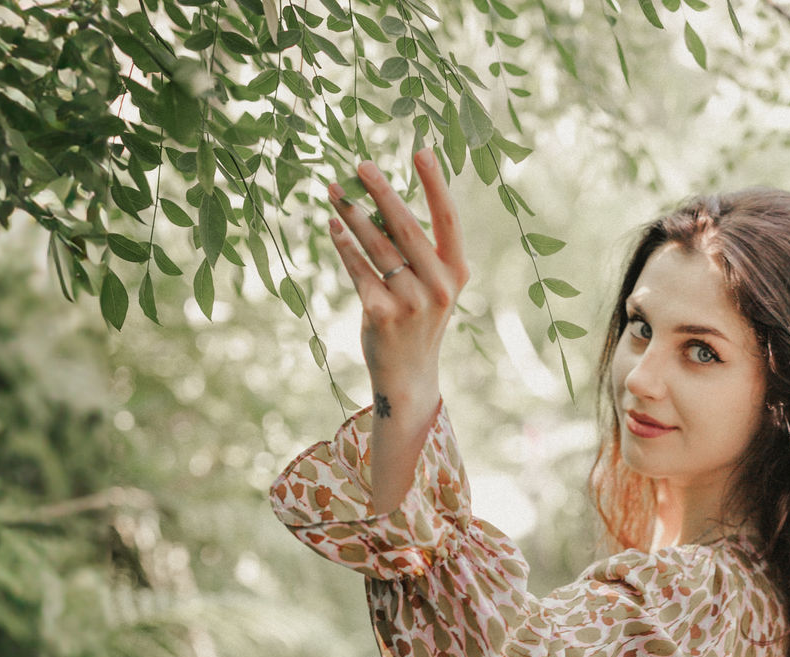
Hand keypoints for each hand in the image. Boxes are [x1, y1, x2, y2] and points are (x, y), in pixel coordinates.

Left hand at [325, 149, 469, 401]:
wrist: (409, 374)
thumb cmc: (419, 319)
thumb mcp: (434, 285)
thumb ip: (419, 250)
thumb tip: (382, 200)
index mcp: (457, 271)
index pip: (448, 218)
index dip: (434, 183)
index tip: (421, 150)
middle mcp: (438, 285)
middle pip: (406, 226)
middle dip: (382, 191)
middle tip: (362, 164)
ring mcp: (411, 302)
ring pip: (376, 245)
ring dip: (352, 214)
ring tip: (335, 191)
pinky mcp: (381, 313)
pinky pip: (358, 269)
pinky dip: (343, 245)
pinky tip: (333, 227)